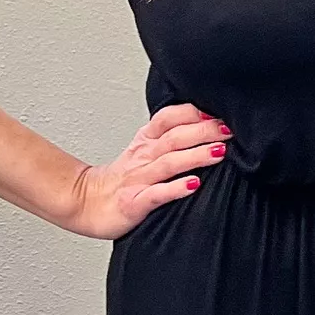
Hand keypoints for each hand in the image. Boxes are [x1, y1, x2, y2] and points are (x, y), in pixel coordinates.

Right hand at [63, 103, 229, 237]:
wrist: (86, 203)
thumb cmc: (122, 180)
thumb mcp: (144, 150)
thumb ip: (171, 138)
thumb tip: (208, 126)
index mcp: (145, 141)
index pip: (168, 118)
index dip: (192, 113)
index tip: (218, 110)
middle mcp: (143, 157)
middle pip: (174, 138)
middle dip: (203, 131)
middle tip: (229, 129)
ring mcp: (138, 180)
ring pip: (169, 163)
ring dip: (195, 156)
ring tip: (219, 152)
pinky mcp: (134, 203)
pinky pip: (156, 194)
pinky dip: (175, 188)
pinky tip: (193, 185)